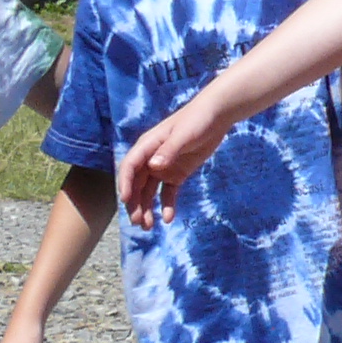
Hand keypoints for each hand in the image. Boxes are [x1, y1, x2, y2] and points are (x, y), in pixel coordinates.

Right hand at [118, 104, 225, 225]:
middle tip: (138, 221)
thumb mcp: (184, 135)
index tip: (126, 200)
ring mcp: (163, 167)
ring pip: (149, 192)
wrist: (216, 116)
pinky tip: (168, 218)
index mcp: (147, 146)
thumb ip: (169, 150)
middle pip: (137, 184)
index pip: (130, 166)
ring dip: (147, 208)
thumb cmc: (197, 120)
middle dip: (135, 203)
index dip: (125, 183)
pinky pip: (168, 193)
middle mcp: (151, 158)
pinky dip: (167, 205)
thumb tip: (154, 166)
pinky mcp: (177, 174)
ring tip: (148, 226)